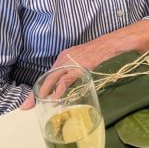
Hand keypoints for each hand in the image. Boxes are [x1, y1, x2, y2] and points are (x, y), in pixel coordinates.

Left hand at [20, 20, 148, 109]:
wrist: (122, 41)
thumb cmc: (109, 51)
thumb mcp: (89, 60)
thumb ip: (79, 71)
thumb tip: (74, 89)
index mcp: (67, 55)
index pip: (49, 73)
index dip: (39, 87)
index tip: (30, 101)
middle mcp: (67, 57)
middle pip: (47, 76)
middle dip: (36, 91)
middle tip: (26, 106)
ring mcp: (75, 60)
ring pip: (54, 78)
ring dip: (46, 92)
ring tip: (42, 104)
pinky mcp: (83, 65)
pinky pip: (67, 79)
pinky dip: (61, 90)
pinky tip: (57, 99)